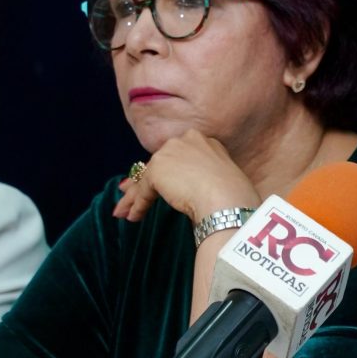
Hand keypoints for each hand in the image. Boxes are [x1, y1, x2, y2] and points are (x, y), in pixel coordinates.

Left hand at [114, 129, 259, 231]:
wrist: (228, 198)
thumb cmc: (233, 194)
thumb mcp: (219, 177)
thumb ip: (201, 176)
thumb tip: (183, 188)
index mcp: (204, 141)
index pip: (176, 155)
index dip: (165, 170)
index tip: (157, 182)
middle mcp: (185, 140)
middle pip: (158, 163)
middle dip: (142, 181)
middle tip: (127, 192)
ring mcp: (170, 153)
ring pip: (147, 177)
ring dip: (133, 196)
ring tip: (123, 212)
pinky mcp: (157, 170)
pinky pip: (144, 191)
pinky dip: (138, 205)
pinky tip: (134, 216)